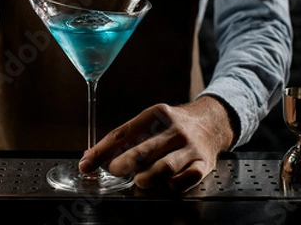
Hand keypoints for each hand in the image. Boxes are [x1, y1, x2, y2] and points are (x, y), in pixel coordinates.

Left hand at [78, 97, 234, 192]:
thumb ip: (124, 138)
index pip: (123, 132)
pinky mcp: (203, 164)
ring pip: (165, 167)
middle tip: (114, 170)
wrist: (213, 122)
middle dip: (124, 163)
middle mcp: (174, 130)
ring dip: (147, 177)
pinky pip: (187, 179)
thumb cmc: (173, 126)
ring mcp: (189, 147)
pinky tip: (165, 185)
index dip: (102, 150)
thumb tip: (91, 157)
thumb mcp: (151, 121)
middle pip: (144, 149)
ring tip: (139, 180)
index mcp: (156, 114)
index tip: (87, 163)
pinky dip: (173, 185)